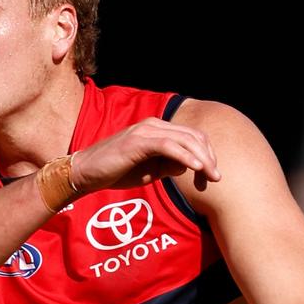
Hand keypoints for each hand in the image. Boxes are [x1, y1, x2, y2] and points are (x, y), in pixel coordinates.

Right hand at [70, 117, 221, 192]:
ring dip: (202, 158)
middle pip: (193, 136)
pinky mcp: (138, 141)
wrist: (86, 172)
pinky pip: (168, 146)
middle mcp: (153, 125)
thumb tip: (187, 165)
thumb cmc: (115, 171)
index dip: (207, 155)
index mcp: (157, 130)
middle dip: (209, 157)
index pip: (192, 136)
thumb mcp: (149, 170)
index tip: (211, 176)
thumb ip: (168, 165)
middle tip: (216, 178)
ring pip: (184, 139)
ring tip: (211, 176)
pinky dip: (185, 156)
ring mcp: (145, 131)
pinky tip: (195, 168)